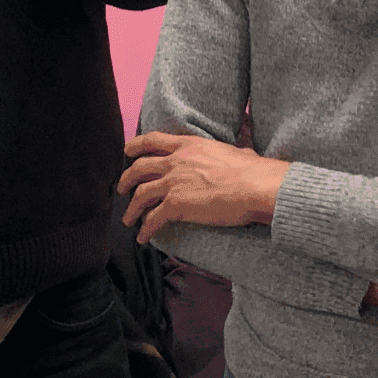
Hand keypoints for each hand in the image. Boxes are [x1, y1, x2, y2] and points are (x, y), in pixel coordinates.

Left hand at [119, 129, 289, 243]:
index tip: (127, 151)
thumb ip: (229, 154)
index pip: (153, 140)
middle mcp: (176, 161)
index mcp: (188, 145)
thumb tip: (244, 156)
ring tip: (128, 219)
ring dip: (131, 209)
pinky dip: (145, 230)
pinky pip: (152, 219)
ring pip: (140, 195)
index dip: (136, 145)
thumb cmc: (252, 171)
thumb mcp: (235, 152)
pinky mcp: (175, 205)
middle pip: (139, 167)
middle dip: (126, 179)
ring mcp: (173, 183)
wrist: (255, 187)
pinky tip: (143, 238)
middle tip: (121, 188)